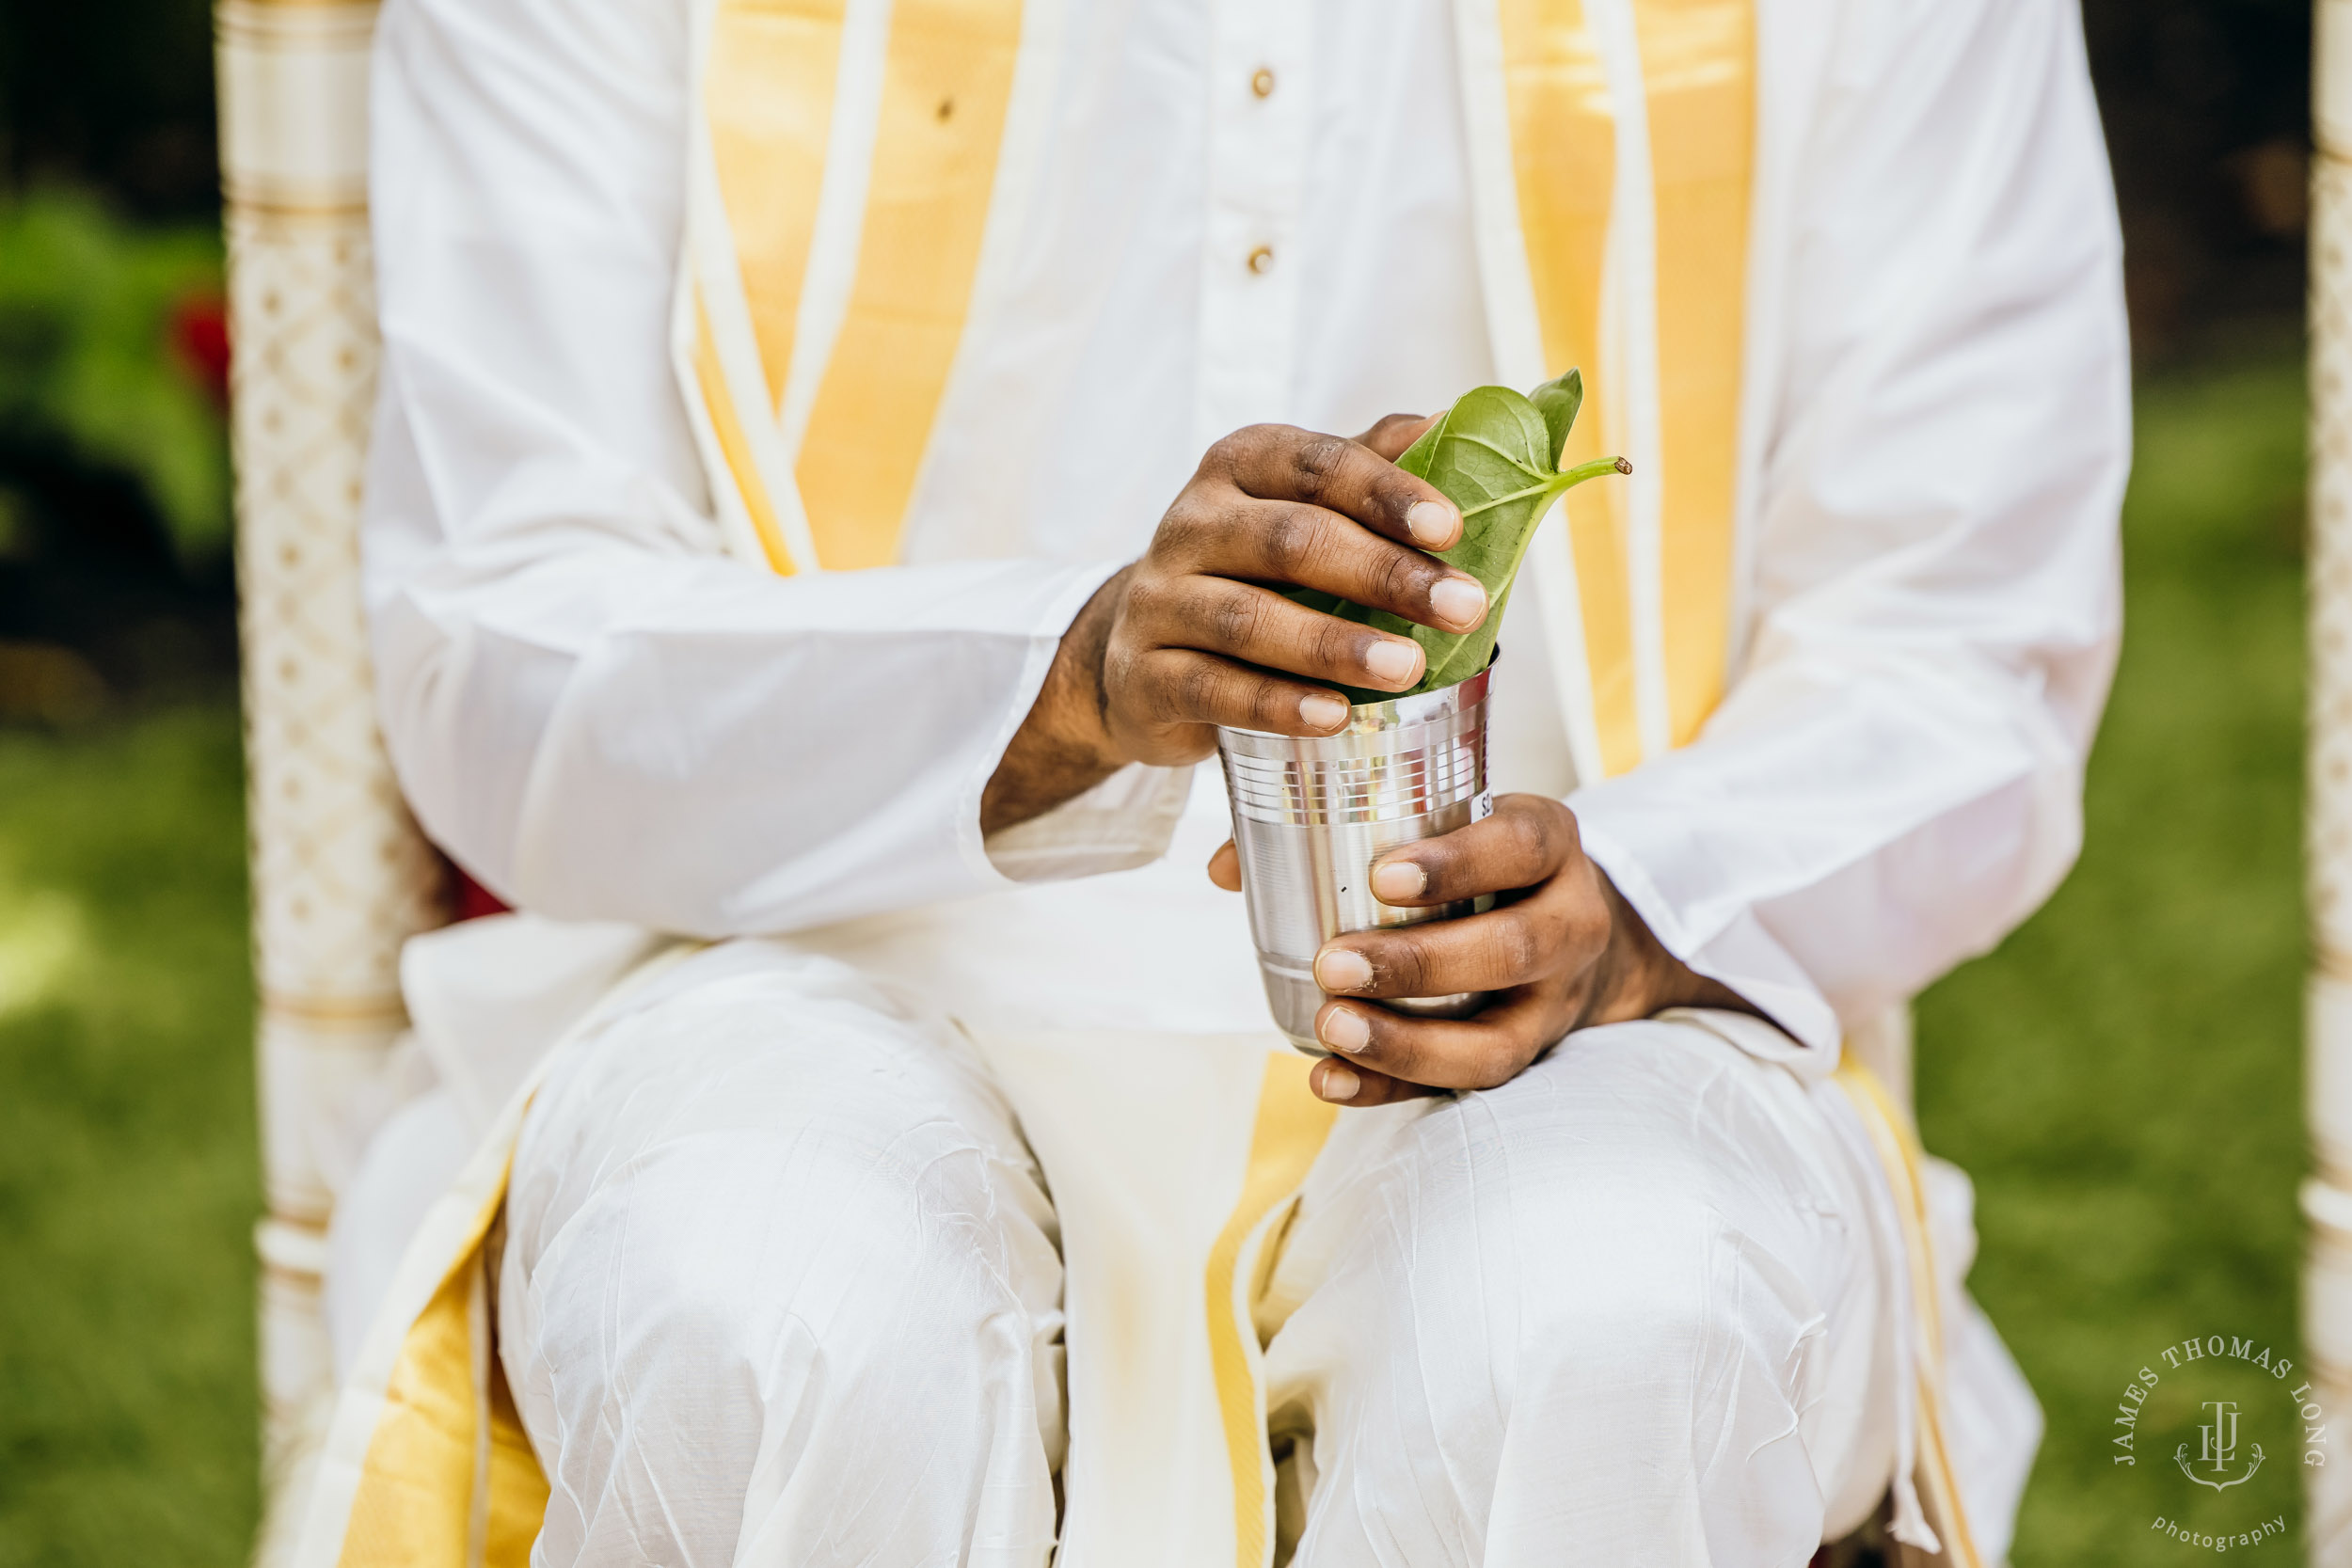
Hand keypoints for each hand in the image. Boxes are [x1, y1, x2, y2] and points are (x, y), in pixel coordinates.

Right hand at [981, 416, 1486, 830]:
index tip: (1451, 530)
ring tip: (1407, 667)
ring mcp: (1158, 600)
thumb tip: (1451, 421)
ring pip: (1247, 618)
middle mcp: (1190, 523)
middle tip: (1461, 607)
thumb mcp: (1301, 508)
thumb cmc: (1248, 571)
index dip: (1385, 493)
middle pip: (1287, 539)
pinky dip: (1276, 704)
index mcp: (1239, 466)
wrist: (1138, 652)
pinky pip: (1211, 688)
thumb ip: (1368, 467)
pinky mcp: (1143, 675)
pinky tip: (1334, 715)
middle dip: (1382, 573)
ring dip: (1333, 644)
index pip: (1316, 464)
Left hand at [1206, 794, 1754, 1104]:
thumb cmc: (1484, 862)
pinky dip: (1391, 1088)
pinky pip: (1463, 1088)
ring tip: (1332, 1028)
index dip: (1458, 864)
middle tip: (1332, 964)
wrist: (1569, 928)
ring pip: (1496, 1041)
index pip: (1521, 846)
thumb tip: (1229, 864)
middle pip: (1512, 952)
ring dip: (1408, 1042)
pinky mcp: (1526, 1059)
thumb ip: (1344, 828)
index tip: (1382, 877)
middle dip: (1418, 965)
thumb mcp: (1447, 822)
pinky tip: (1330, 1081)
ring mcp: (1554, 1003)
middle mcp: (1569, 924)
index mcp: (1549, 844)